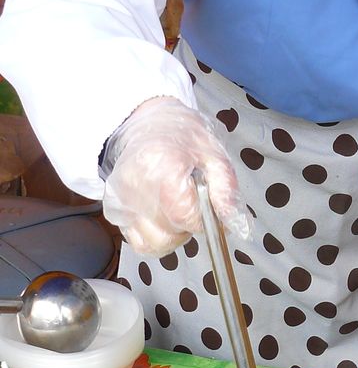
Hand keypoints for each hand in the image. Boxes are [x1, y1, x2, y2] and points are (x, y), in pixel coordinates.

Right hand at [102, 98, 248, 254]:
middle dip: (189, 224)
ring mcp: (120, 199)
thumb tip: (234, 224)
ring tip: (177, 206)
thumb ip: (226, 191)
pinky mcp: (114, 210)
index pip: (185, 216)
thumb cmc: (183, 137)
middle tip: (192, 199)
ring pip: (155, 242)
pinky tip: (163, 215)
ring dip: (173, 234)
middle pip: (170, 231)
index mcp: (161, 166)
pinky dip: (156, 236)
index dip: (203, 218)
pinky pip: (140, 242)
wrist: (149, 124)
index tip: (208, 205)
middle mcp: (134, 185)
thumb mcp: (215, 156)